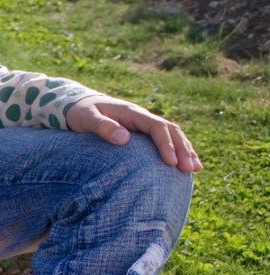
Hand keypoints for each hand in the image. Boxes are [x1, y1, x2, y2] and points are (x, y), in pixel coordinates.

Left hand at [66, 95, 201, 172]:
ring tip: (195, 169)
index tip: (171, 162)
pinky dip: (177, 151)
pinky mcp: (143, 132)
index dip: (165, 144)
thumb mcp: (87, 118)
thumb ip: (103, 127)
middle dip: (182, 149)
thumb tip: (124, 138)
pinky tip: (184, 165)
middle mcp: (143, 117)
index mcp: (132, 113)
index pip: (157, 127)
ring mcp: (144, 124)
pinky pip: (165, 140)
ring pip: (172, 135)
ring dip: (185, 150)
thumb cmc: (81, 113)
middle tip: (189, 169)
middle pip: (171, 131)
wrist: (78, 105)